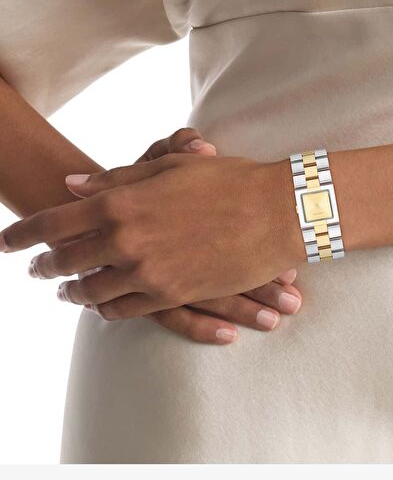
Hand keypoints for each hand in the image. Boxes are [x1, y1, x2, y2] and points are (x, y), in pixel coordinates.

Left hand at [1, 128, 303, 344]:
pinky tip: (100, 305)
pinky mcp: (172, 296)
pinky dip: (106, 309)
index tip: (6, 243)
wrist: (278, 212)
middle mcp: (126, 241)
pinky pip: (125, 311)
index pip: (53, 222)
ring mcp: (148, 273)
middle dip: (43, 267)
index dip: (23, 234)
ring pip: (92, 292)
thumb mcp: (169, 168)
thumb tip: (72, 186)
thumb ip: (117, 179)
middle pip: (66, 262)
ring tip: (64, 292)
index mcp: (122, 202)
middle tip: (33, 271)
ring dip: (72, 292)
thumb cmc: (226, 179)